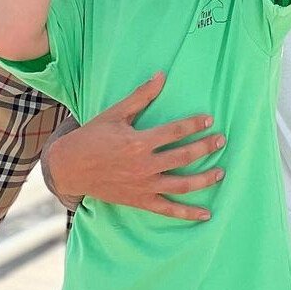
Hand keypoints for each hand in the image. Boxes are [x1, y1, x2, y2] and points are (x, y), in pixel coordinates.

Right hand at [45, 72, 225, 220]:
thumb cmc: (93, 136)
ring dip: (204, 179)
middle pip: (183, 157)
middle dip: (205, 148)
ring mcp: (143, 186)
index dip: (194, 125)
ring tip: (221, 172)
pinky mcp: (139, 201)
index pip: (175, 132)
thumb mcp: (116, 113)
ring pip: (181, 185)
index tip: (209, 120)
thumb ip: (141, 96)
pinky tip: (206, 214)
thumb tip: (162, 75)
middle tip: (221, 141)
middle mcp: (143, 166)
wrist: (69, 167)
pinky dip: (187, 214)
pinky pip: (168, 209)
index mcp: (138, 142)